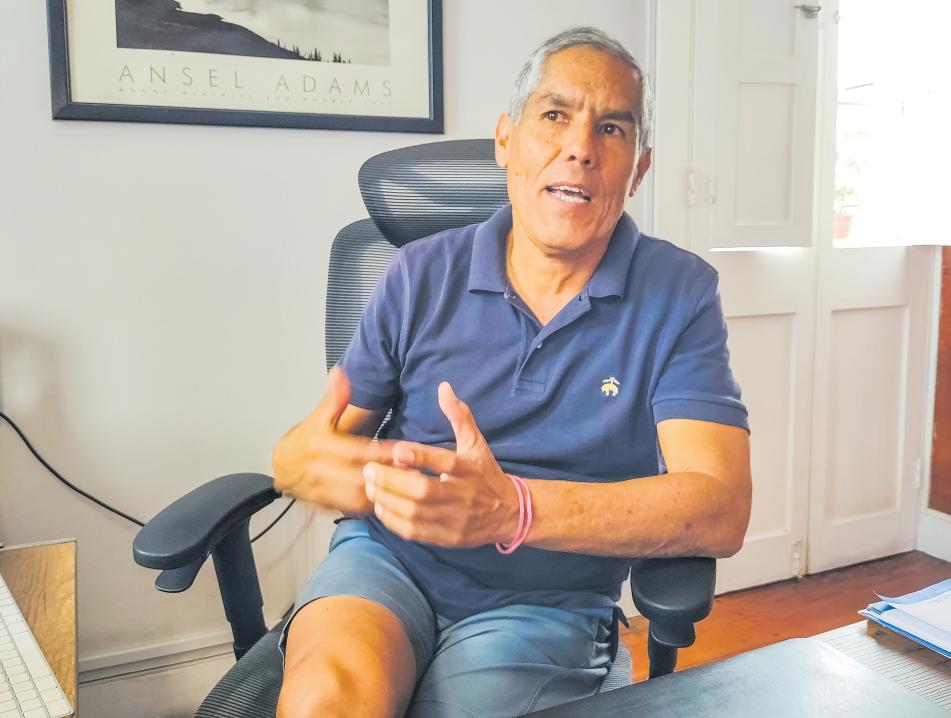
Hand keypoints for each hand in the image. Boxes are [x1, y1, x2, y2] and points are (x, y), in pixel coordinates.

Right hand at [272, 367, 394, 513]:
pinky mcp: (323, 505)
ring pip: (356, 496)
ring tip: (408, 489)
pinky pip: (350, 509)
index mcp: (320, 444)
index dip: (382, 452)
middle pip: (358, 475)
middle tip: (415, 472)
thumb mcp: (318, 417)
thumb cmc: (305, 439)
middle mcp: (319, 469)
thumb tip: (340, 373)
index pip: (356, 450)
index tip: (405, 450)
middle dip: (387, 476)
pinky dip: (370, 507)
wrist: (280, 467)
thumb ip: (334, 398)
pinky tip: (390, 502)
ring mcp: (320, 490)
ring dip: (381, 494)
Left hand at [363, 382, 519, 547]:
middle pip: (422, 491)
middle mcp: (462, 494)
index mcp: (468, 468)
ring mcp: (454, 519)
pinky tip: (381, 507)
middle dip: (391, 482)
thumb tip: (444, 388)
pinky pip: (415, 532)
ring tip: (370, 488)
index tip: (396, 451)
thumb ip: (459, 417)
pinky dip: (394, 521)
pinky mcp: (447, 537)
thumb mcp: (476, 443)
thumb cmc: (486, 474)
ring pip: (415, 514)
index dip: (419, 457)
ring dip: (388, 501)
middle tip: (369, 471)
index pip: (443, 462)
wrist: (509, 513)